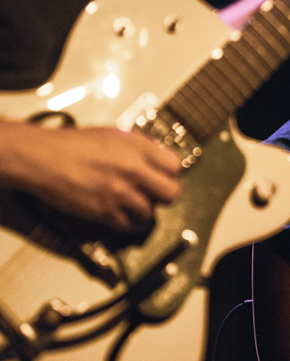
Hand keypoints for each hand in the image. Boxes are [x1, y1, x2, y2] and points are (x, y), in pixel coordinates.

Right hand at [0, 121, 181, 231]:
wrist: (43, 158)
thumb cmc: (72, 145)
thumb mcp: (115, 135)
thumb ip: (140, 148)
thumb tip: (158, 159)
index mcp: (137, 147)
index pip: (176, 166)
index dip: (171, 172)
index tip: (165, 175)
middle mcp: (133, 170)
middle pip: (171, 192)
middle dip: (164, 194)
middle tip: (155, 193)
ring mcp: (119, 192)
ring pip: (151, 212)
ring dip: (145, 211)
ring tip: (135, 205)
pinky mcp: (104, 212)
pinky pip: (130, 225)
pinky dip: (129, 223)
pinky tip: (124, 216)